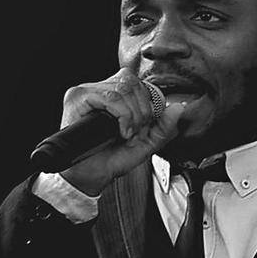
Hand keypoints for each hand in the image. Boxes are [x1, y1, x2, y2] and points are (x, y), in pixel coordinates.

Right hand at [55, 66, 186, 195]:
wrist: (93, 175)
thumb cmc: (113, 158)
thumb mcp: (147, 143)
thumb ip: (164, 127)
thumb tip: (178, 107)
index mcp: (114, 96)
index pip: (137, 82)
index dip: (147, 103)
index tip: (145, 125)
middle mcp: (99, 90)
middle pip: (132, 82)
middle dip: (142, 111)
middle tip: (136, 132)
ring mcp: (87, 92)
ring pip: (123, 89)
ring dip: (133, 115)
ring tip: (127, 134)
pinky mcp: (78, 98)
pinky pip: (110, 96)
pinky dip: (123, 115)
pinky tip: (120, 131)